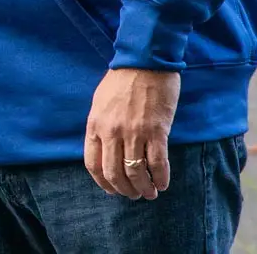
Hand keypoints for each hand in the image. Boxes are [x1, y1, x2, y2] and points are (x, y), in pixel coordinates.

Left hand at [84, 67, 179, 199]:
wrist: (144, 61)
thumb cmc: (122, 79)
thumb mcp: (100, 102)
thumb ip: (101, 126)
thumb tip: (104, 150)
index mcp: (95, 125)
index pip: (93, 164)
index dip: (103, 182)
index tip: (112, 190)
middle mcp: (112, 132)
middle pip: (114, 173)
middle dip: (125, 189)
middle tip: (134, 195)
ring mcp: (134, 132)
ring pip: (136, 172)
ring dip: (144, 188)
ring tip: (150, 193)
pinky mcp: (156, 130)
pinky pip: (158, 163)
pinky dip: (160, 178)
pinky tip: (163, 183)